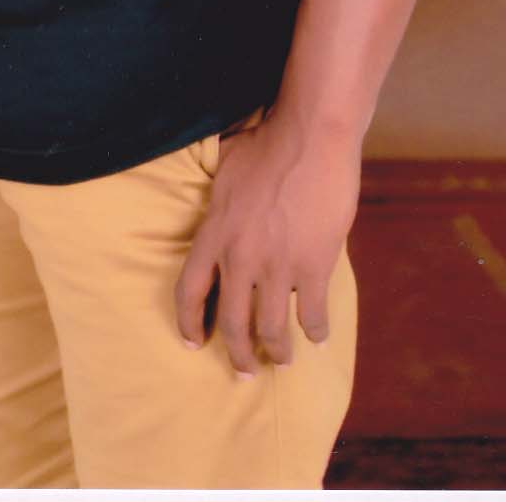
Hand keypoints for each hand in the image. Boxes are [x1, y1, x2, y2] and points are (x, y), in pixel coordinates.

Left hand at [174, 106, 360, 374]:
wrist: (310, 135)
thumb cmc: (267, 141)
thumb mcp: (225, 165)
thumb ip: (215, 193)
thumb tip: (209, 193)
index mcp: (214, 233)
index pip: (190, 291)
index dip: (189, 323)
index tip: (194, 342)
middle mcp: (240, 257)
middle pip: (232, 323)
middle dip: (237, 354)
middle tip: (244, 371)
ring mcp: (278, 265)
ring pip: (270, 328)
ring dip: (276, 351)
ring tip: (280, 360)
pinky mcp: (314, 265)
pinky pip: (311, 313)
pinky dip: (314, 330)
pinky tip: (316, 336)